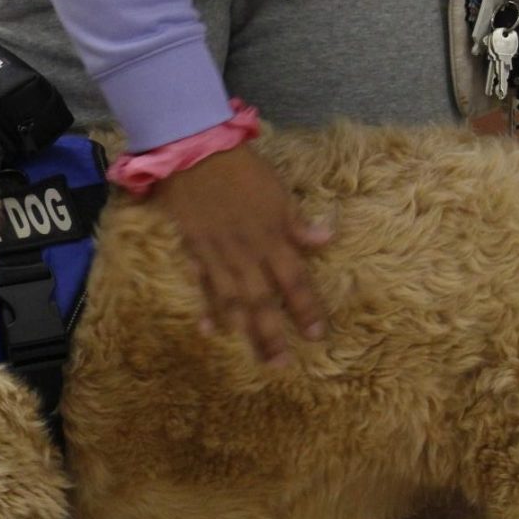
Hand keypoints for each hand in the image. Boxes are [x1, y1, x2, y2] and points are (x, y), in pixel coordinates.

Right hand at [149, 143, 331, 364]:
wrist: (192, 154)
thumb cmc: (241, 169)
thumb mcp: (277, 191)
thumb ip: (295, 221)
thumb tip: (325, 239)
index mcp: (271, 238)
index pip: (294, 281)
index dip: (306, 309)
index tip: (316, 336)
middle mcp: (246, 255)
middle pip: (262, 302)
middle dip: (272, 334)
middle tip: (281, 365)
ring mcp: (217, 257)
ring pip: (232, 301)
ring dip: (244, 331)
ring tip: (253, 357)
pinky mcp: (195, 252)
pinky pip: (201, 286)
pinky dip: (205, 308)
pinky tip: (208, 330)